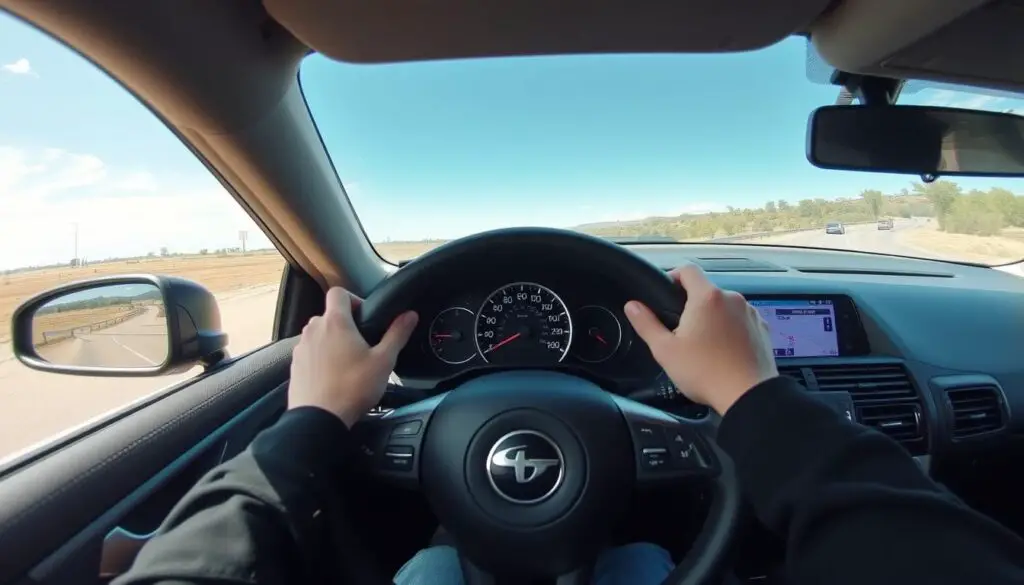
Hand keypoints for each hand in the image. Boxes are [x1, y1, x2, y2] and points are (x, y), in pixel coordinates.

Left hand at [289, 287, 418, 427]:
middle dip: (345, 324)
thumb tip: (409, 315)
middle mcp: (314, 330)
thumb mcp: (384, 361)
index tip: (365, 315)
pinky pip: (310, 353)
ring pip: (318, 334)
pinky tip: (334, 377)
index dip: (353, 298)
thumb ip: (397, 334)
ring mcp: (301, 348)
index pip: (339, 292)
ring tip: (348, 363)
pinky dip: (321, 358)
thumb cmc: (352, 389)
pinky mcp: (295, 366)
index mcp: (336, 323)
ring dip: (332, 341)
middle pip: (329, 314)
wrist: (319, 419)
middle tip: (362, 343)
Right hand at [624, 264, 777, 414]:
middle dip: (692, 306)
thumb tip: (632, 306)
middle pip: (706, 291)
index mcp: (707, 297)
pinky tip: (724, 352)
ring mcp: (750, 313)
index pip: (688, 270)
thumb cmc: (706, 373)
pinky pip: (741, 321)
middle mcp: (732, 299)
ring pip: (725, 307)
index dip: (673, 276)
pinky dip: (731, 330)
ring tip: (705, 346)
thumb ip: (646, 323)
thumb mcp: (665, 350)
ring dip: (713, 318)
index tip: (667, 293)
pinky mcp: (762, 329)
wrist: (748, 396)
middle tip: (682, 331)